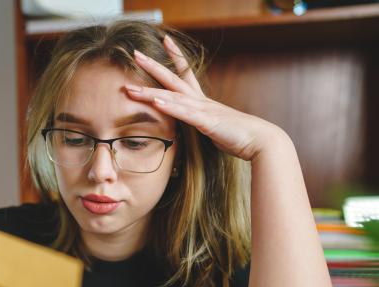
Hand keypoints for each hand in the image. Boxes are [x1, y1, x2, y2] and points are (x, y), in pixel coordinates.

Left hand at [126, 35, 288, 161]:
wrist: (261, 141)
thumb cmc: (239, 137)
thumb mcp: (214, 128)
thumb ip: (202, 124)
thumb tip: (195, 125)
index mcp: (202, 102)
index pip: (186, 73)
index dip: (175, 57)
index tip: (164, 41)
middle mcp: (201, 101)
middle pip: (172, 79)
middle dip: (152, 66)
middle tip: (135, 53)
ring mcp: (203, 110)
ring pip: (172, 97)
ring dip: (149, 92)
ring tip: (129, 87)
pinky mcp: (206, 123)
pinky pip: (184, 114)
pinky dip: (169, 107)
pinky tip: (155, 101)